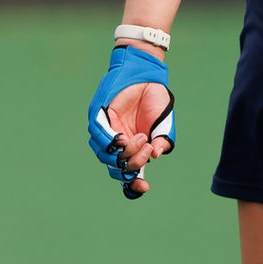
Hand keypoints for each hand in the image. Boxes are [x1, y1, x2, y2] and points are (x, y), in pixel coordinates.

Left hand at [88, 45, 175, 198]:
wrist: (149, 76)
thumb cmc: (156, 99)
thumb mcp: (163, 124)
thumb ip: (161, 140)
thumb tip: (156, 155)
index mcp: (133, 149)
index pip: (128, 172)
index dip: (133, 184)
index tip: (145, 187)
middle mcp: (118, 144)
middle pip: (117, 168)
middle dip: (132, 165)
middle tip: (147, 149)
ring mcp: (107, 132)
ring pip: (106, 155)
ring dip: (124, 152)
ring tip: (141, 139)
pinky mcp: (98, 117)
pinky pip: (98, 135)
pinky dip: (110, 141)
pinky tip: (123, 138)